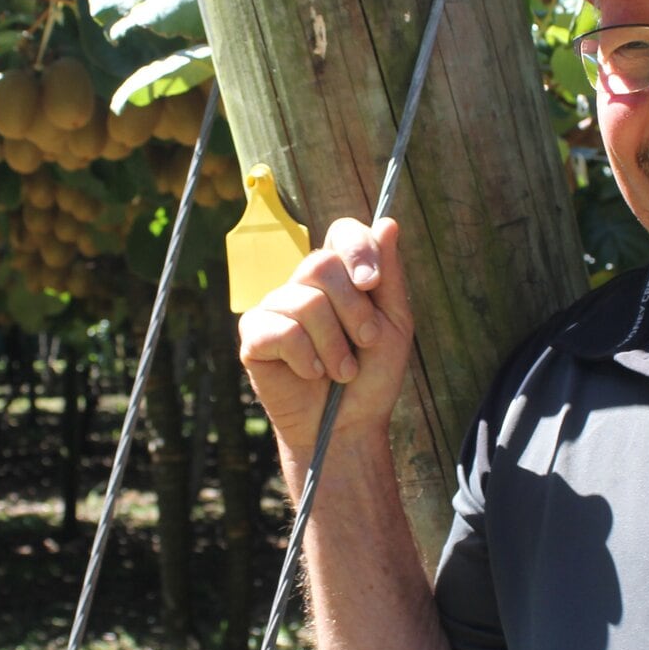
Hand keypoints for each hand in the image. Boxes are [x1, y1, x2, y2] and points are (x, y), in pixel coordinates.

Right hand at [237, 216, 413, 468]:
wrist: (347, 427)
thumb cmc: (372, 377)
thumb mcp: (394, 325)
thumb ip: (390, 275)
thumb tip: (387, 222)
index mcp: (340, 276)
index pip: (342, 232)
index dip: (357, 249)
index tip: (373, 282)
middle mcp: (303, 285)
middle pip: (321, 264)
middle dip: (354, 310)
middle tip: (365, 343)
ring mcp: (275, 308)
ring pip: (305, 302)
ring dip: (335, 345)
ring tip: (341, 371)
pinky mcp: (254, 337)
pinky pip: (281, 331)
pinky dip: (306, 358)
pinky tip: (311, 374)